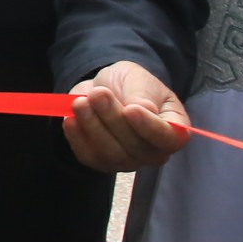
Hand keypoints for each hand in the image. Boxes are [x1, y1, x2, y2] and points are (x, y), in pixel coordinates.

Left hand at [63, 61, 189, 171]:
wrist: (105, 88)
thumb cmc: (131, 84)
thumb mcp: (140, 80)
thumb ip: (143, 95)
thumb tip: (145, 110)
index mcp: (172, 129)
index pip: (169, 139)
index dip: (149, 127)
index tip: (130, 109)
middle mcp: (153, 151)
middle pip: (135, 147)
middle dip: (113, 119)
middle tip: (98, 95)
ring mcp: (127, 160)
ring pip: (111, 153)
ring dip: (93, 126)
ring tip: (80, 102)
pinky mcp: (101, 162)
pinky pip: (89, 156)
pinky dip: (77, 137)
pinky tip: (70, 118)